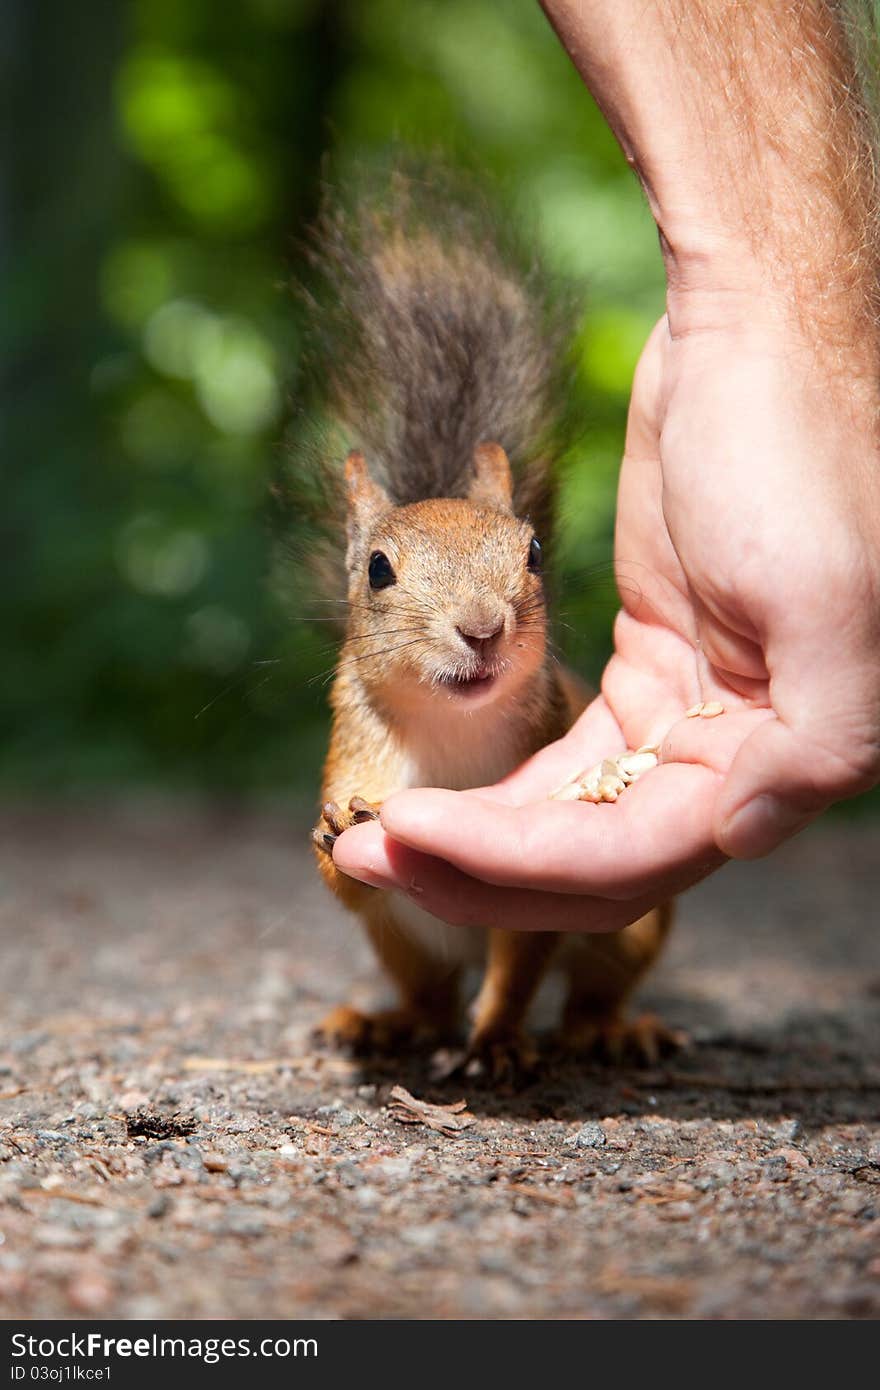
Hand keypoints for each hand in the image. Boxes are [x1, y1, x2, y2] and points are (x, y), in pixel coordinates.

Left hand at [331, 311, 879, 931]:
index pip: (634, 853)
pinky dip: (499, 794)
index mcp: (782, 752)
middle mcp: (734, 757)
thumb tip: (739, 836)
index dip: (517, 862)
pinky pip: (562, 765)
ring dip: (469, 840)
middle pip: (592, 862)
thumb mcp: (831, 597)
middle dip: (474, 872)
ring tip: (369, 834)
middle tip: (363, 852)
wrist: (744, 342)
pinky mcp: (641, 675)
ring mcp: (682, 719)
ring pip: (568, 824)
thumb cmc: (790, 450)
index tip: (408, 828)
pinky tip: (429, 803)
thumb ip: (819, 740)